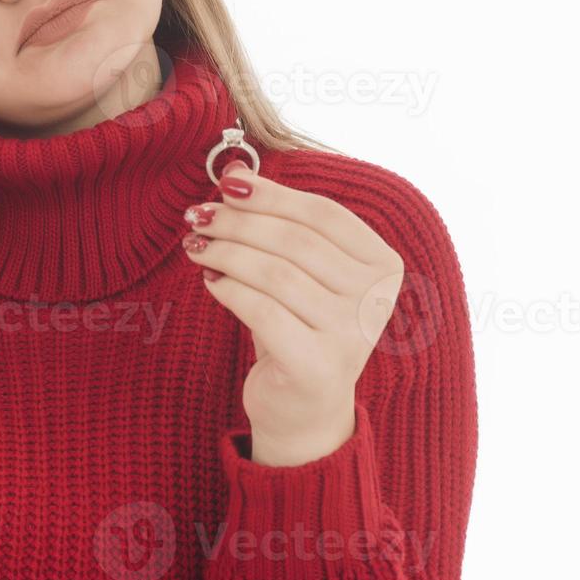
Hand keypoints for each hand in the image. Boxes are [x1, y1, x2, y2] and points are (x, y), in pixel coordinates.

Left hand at [181, 160, 405, 465]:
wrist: (304, 407)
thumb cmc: (299, 325)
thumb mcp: (298, 270)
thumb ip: (279, 222)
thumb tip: (235, 172)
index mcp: (384, 265)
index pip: (323, 214)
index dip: (272, 194)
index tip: (226, 184)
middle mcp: (376, 299)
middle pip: (296, 240)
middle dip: (238, 222)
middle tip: (197, 216)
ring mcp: (352, 335)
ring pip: (275, 273)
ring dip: (226, 252)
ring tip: (196, 246)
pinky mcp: (318, 366)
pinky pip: (262, 311)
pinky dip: (229, 289)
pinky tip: (210, 280)